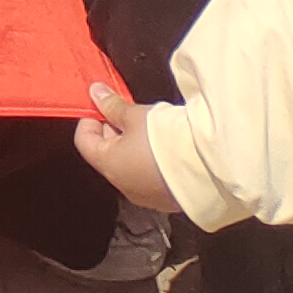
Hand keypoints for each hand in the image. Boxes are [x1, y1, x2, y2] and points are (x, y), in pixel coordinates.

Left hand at [74, 79, 171, 209]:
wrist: (208, 169)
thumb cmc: (164, 140)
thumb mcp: (136, 116)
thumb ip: (113, 106)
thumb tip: (94, 92)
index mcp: (108, 166)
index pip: (84, 141)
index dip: (90, 119)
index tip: (104, 105)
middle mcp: (123, 186)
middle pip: (106, 154)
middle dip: (114, 131)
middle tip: (129, 113)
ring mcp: (146, 196)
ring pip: (129, 166)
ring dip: (133, 146)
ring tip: (150, 129)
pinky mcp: (167, 201)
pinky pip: (150, 177)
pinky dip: (150, 162)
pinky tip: (166, 148)